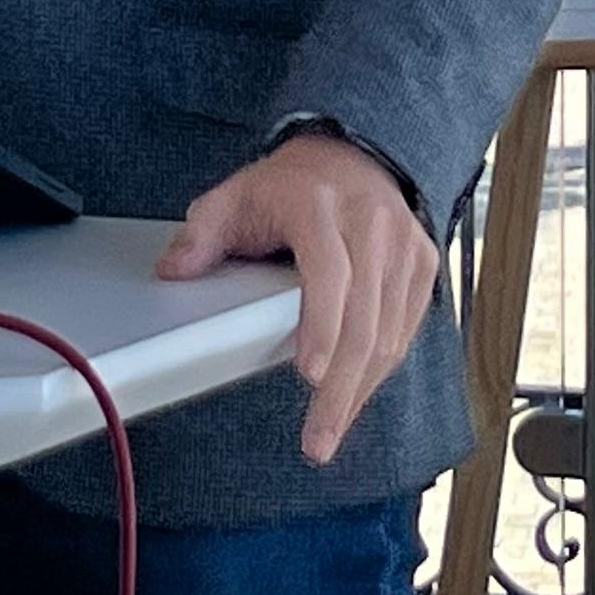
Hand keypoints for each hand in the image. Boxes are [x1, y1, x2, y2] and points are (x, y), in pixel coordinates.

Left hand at [156, 131, 440, 466]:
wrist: (352, 155)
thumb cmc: (290, 185)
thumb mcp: (236, 195)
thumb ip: (202, 233)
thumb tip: (172, 271)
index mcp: (321, 207)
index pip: (330, 274)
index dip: (322, 327)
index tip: (309, 375)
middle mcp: (371, 225)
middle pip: (365, 320)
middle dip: (341, 389)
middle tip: (317, 440)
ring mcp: (404, 246)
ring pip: (390, 334)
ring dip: (361, 391)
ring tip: (330, 432)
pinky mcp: (423, 265)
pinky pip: (406, 330)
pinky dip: (379, 370)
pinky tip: (354, 397)